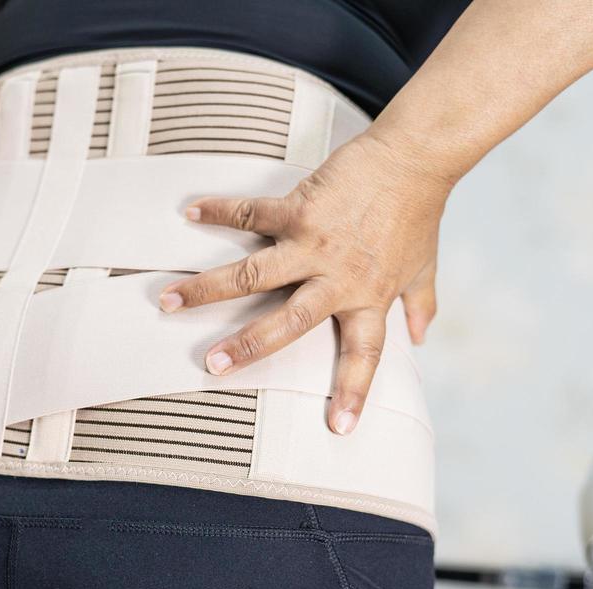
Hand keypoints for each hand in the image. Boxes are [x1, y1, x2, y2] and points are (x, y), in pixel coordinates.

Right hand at [157, 130, 454, 434]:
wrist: (416, 158)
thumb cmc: (418, 213)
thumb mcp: (424, 266)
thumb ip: (420, 303)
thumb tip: (421, 335)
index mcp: (369, 298)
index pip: (364, 355)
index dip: (353, 392)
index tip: (339, 428)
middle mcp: (338, 277)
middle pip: (288, 323)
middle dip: (247, 347)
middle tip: (212, 365)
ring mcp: (316, 243)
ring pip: (254, 274)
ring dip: (208, 288)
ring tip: (168, 301)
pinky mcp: (301, 207)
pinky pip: (252, 213)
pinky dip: (219, 211)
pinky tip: (189, 213)